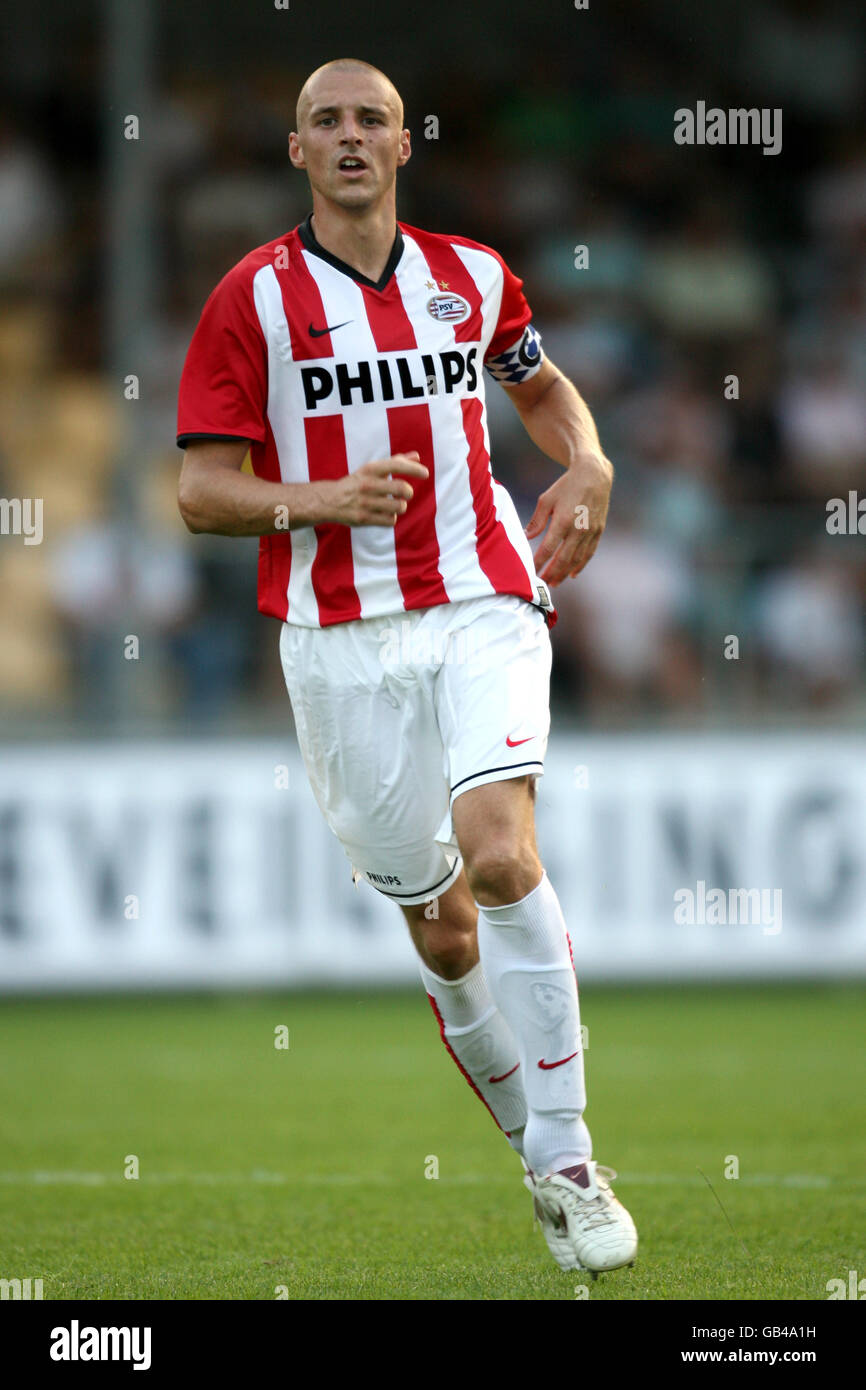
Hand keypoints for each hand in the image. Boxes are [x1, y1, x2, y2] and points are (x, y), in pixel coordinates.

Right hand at [325, 453, 428, 526]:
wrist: (330, 500)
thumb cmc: (357, 482)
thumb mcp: (372, 469)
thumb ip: (395, 462)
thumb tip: (417, 457)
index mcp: (370, 469)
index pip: (397, 465)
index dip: (414, 469)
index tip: (425, 474)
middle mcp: (368, 484)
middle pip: (402, 489)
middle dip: (409, 492)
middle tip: (407, 493)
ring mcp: (365, 502)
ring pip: (399, 507)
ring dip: (401, 506)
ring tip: (395, 504)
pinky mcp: (364, 518)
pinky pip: (390, 520)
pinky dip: (391, 518)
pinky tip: (385, 514)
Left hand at [525, 454, 611, 584]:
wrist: (593, 475)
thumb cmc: (566, 486)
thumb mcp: (546, 500)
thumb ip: (537, 521)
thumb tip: (526, 537)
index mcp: (563, 521)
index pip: (548, 549)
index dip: (538, 563)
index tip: (530, 573)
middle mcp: (578, 529)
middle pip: (563, 559)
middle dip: (551, 573)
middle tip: (541, 584)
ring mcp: (590, 531)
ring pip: (577, 559)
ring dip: (565, 573)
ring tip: (554, 583)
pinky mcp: (598, 531)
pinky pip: (589, 553)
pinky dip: (580, 565)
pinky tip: (573, 574)